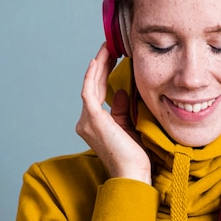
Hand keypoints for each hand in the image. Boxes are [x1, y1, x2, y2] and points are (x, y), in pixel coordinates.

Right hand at [76, 43, 151, 182]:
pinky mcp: (93, 120)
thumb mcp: (128, 126)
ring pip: (90, 85)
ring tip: (109, 47)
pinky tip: (99, 60)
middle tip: (112, 45)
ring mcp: (87, 121)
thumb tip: (118, 91)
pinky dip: (93, 75)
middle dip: (102, 64)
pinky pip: (89, 92)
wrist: (133, 174)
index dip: (105, 72)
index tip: (115, 56)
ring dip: (99, 64)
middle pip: (93, 85)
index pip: (98, 91)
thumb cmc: (134, 156)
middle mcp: (86, 122)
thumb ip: (120, 109)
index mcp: (95, 124)